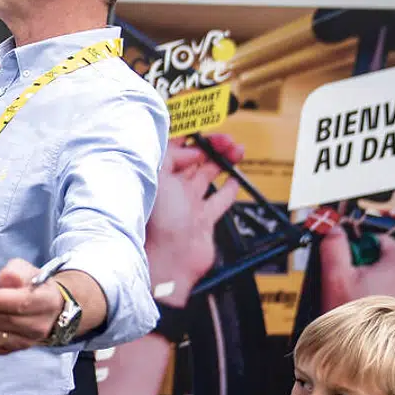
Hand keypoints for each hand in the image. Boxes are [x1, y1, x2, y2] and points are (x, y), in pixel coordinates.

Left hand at [0, 259, 64, 354]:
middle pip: (1, 321)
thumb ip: (16, 273)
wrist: (50, 310)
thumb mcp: (28, 271)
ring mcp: (22, 341)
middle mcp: (35, 326)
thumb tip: (4, 280)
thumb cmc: (33, 286)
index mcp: (44, 302)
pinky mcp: (8, 349)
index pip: (19, 303)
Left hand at [145, 135, 244, 307]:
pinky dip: (228, 189)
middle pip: (192, 160)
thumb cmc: (156, 224)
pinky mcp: (203, 221)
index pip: (173, 151)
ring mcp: (188, 206)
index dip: (189, 139)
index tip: (203, 131)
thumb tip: (186, 146)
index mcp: (158, 179)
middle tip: (226, 139)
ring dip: (222, 161)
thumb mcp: (157, 177)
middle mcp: (172, 191)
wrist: (168, 263)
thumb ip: (169, 155)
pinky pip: (218, 201)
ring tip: (237, 149)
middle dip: (210, 147)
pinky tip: (234, 179)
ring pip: (207, 176)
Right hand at [318, 227, 394, 312]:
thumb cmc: (354, 318)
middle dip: (371, 268)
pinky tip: (373, 312)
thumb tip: (335, 231)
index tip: (348, 261)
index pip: (380, 240)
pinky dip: (390, 301)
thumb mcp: (334, 276)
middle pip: (390, 260)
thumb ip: (334, 246)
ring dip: (380, 285)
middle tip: (351, 283)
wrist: (367, 354)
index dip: (360, 248)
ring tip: (361, 299)